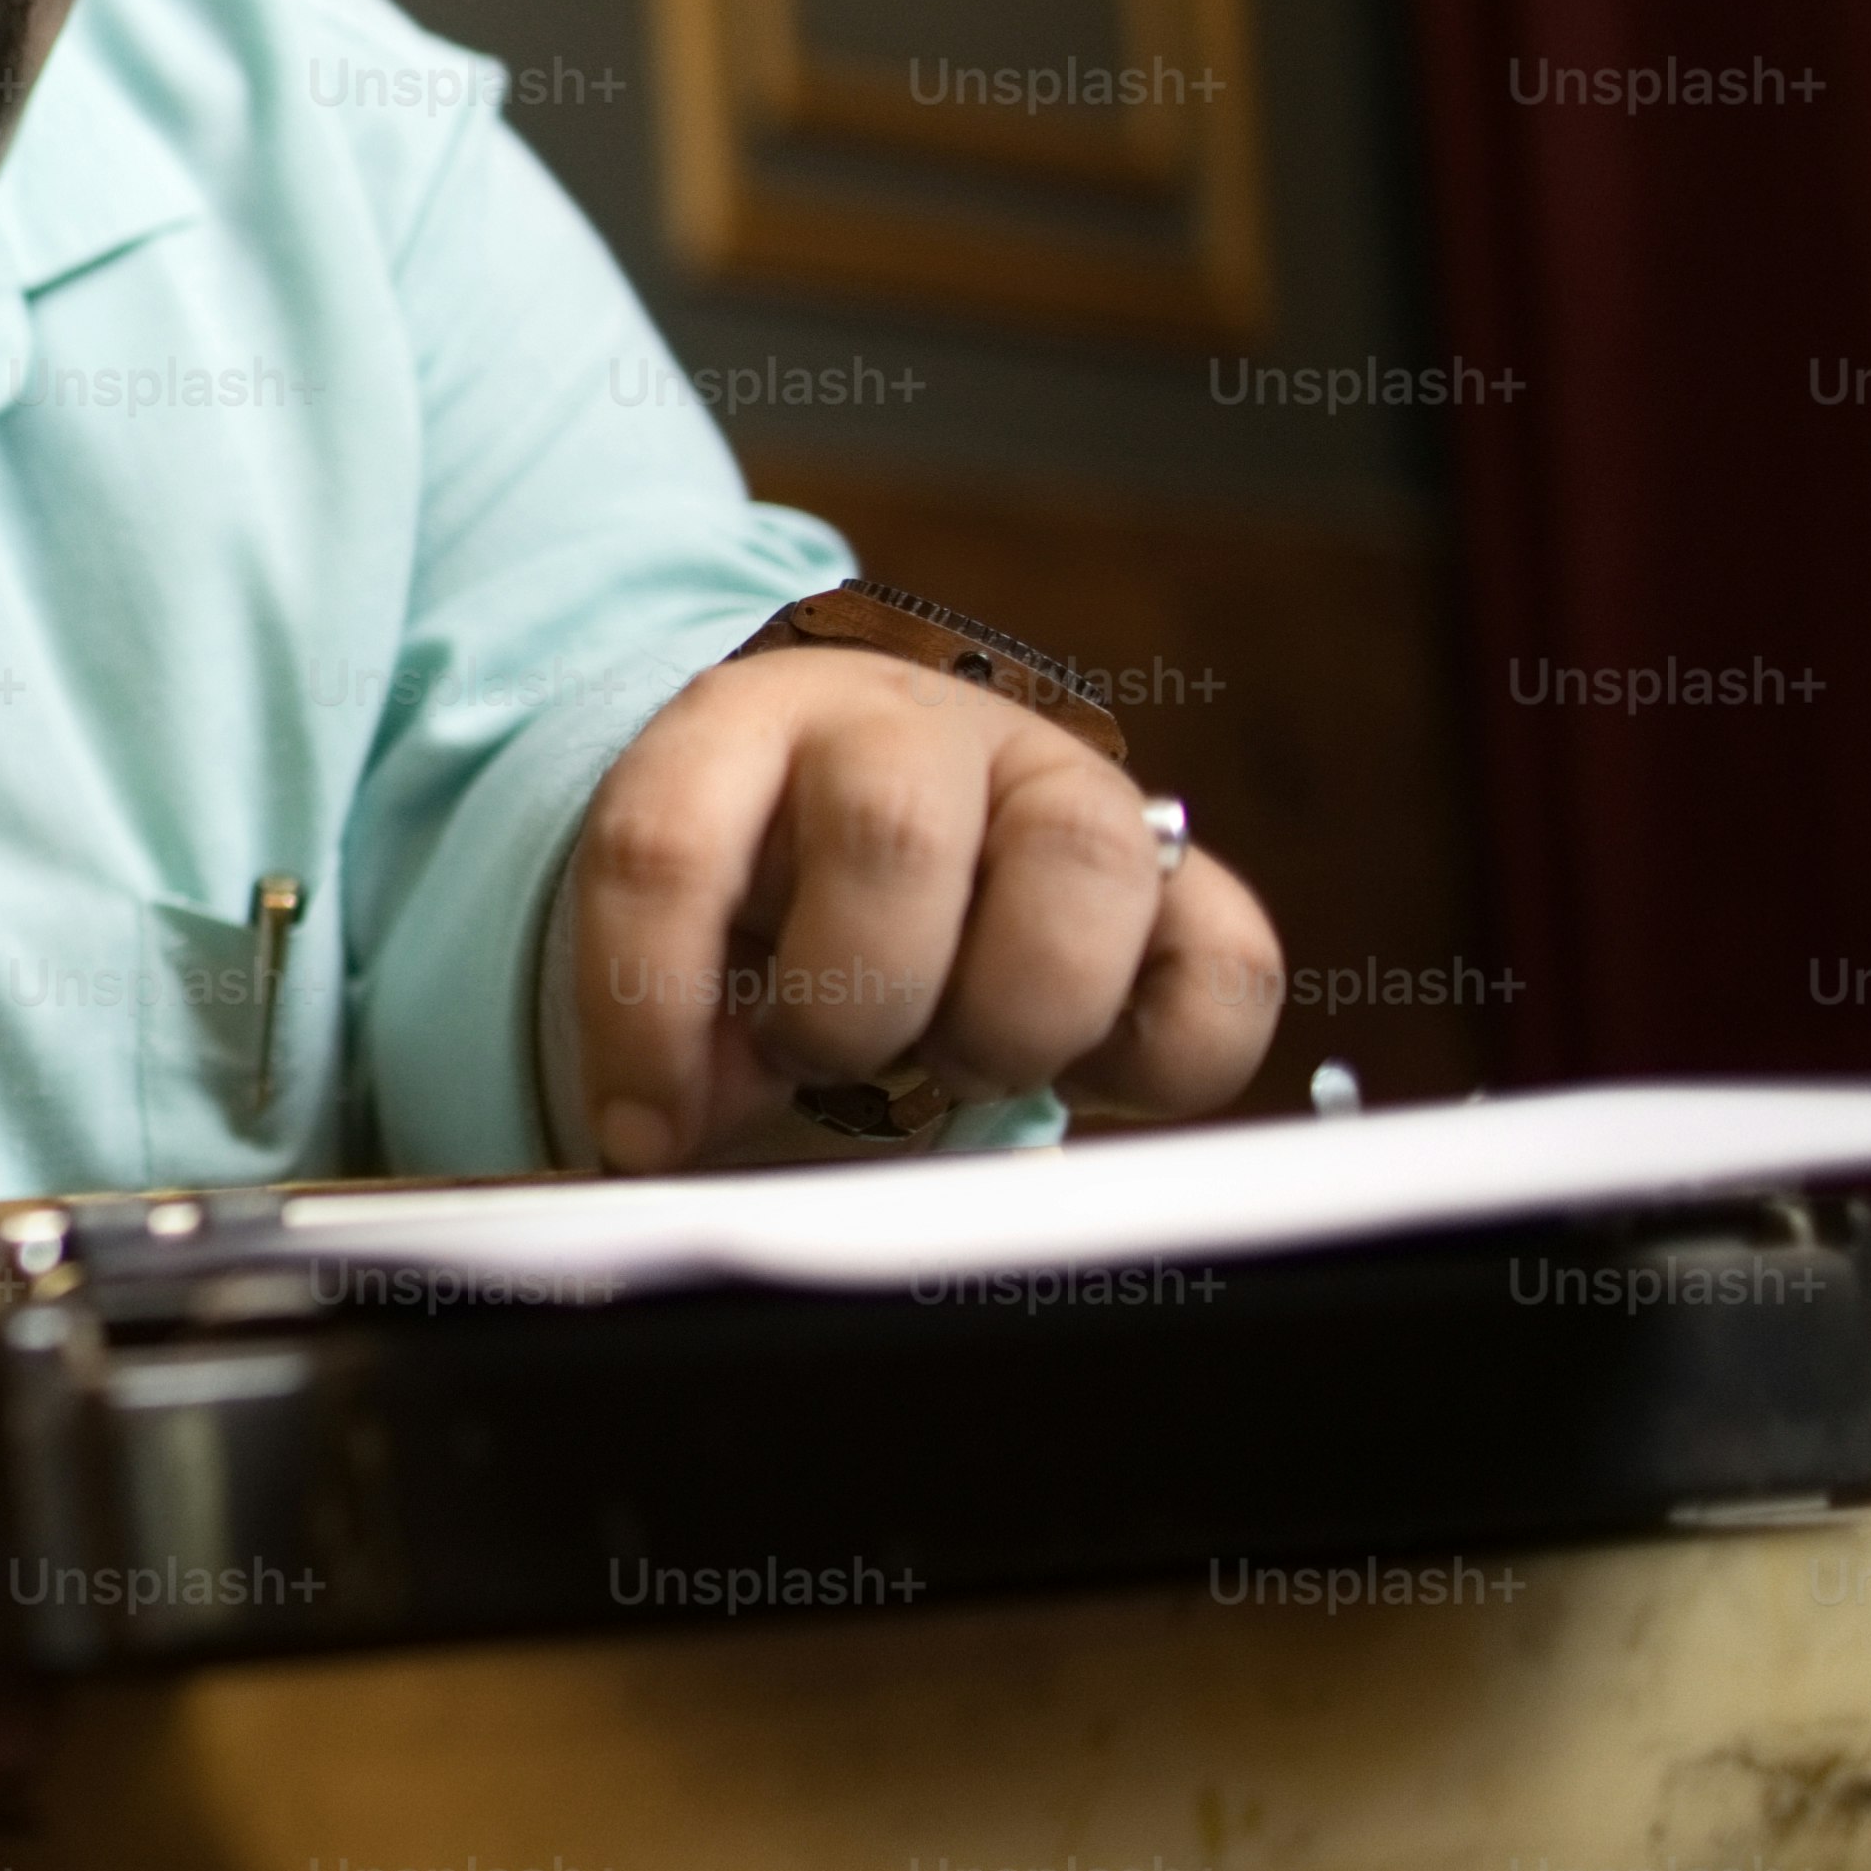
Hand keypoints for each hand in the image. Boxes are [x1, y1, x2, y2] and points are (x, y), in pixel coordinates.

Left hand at [562, 644, 1283, 1169]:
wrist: (886, 827)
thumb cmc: (764, 909)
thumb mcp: (690, 950)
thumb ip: (683, 1039)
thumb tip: (680, 1144)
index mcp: (743, 726)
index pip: (665, 844)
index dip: (644, 1004)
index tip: (643, 1132)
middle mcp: (907, 727)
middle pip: (892, 834)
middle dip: (849, 1003)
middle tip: (828, 1066)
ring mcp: (1057, 781)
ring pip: (1081, 864)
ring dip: (1009, 1017)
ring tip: (957, 1068)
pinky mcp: (1176, 864)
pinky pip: (1227, 958)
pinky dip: (1159, 1057)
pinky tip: (1082, 1080)